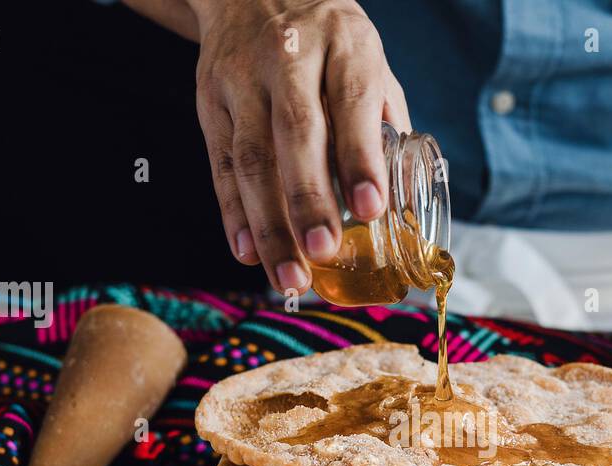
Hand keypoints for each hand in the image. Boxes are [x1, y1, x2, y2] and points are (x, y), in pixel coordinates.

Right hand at [188, 0, 410, 293]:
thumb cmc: (328, 42)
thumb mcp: (368, 63)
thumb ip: (384, 125)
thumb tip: (401, 201)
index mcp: (343, 43)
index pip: (351, 101)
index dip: (360, 158)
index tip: (372, 209)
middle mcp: (289, 58)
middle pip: (295, 134)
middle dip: (309, 200)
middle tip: (324, 252)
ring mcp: (242, 79)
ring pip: (252, 158)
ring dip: (269, 224)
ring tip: (289, 276)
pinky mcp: (210, 102)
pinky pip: (221, 165)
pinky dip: (233, 214)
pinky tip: (248, 252)